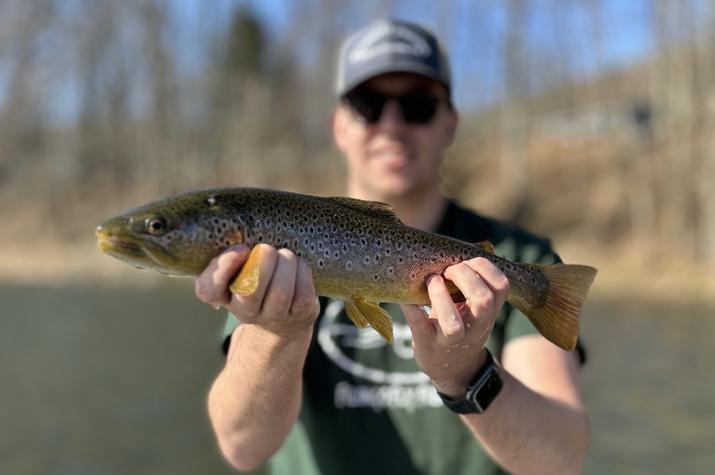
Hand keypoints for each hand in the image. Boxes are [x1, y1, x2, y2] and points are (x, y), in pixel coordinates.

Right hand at [195, 244, 319, 337]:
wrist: (283, 318)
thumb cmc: (258, 281)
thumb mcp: (239, 269)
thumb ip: (233, 256)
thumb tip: (244, 248)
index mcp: (223, 295)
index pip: (209, 289)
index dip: (224, 268)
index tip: (242, 249)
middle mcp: (245, 311)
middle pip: (251, 290)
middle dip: (264, 260)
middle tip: (268, 250)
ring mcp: (273, 316)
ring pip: (280, 292)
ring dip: (286, 263)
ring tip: (285, 256)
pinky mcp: (299, 314)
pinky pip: (302, 291)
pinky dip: (302, 271)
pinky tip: (298, 268)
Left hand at [401, 257, 508, 396]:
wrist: (455, 370)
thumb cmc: (463, 327)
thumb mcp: (476, 310)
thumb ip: (473, 285)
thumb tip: (456, 250)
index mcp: (489, 312)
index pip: (501, 285)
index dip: (485, 267)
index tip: (466, 262)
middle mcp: (475, 327)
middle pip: (483, 299)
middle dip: (465, 276)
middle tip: (448, 271)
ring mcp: (451, 341)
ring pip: (453, 324)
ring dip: (440, 296)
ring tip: (431, 281)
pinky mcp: (428, 346)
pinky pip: (419, 327)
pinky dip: (411, 309)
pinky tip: (407, 298)